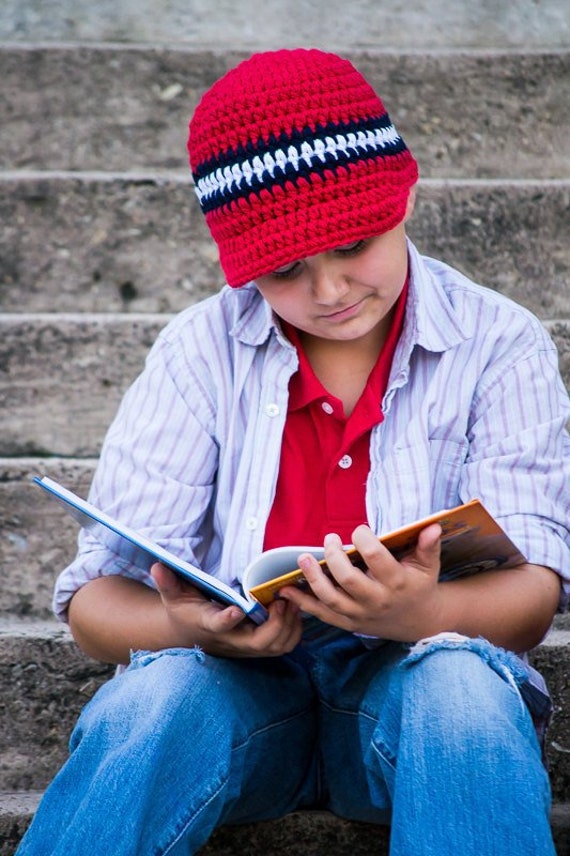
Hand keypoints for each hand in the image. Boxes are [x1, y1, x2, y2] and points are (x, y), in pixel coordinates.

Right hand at [151, 563, 302, 656]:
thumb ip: (168, 581)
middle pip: (259, 642)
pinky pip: (283, 646)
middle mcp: (231, 640)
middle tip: (283, 598)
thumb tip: (157, 565)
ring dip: (289, 625)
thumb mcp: (173, 595)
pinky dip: (294, 631)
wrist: (189, 634)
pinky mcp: (258, 648)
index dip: (227, 619)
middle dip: (276, 622)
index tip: (236, 609)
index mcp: (209, 624)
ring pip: (276, 647)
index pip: (219, 625)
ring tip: (292, 601)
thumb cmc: (184, 610)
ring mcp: (246, 647)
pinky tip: (294, 610)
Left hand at [278, 523, 444, 640]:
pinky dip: (303, 603)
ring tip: (303, 559)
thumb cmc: (420, 585)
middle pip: (348, 580)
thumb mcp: (428, 566)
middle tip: (329, 538)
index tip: (358, 530)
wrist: (419, 622)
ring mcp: (361, 614)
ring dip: (313, 579)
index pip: (376, 559)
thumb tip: (433, 526)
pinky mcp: (349, 623)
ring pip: (331, 599)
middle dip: (334, 557)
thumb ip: (428, 546)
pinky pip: (323, 614)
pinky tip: (287, 590)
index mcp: (397, 583)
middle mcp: (377, 601)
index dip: (364, 541)